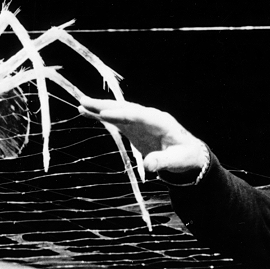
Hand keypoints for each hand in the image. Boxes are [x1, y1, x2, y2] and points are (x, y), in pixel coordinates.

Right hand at [78, 97, 207, 172]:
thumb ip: (163, 162)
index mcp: (160, 121)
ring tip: (81, 104)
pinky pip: (116, 119)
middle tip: (86, 102)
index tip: (105, 115)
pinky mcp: (134, 127)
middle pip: (125, 108)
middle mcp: (149, 117)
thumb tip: (150, 165)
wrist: (188, 153)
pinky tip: (86, 112)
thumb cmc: (184, 156)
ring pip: (119, 111)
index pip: (138, 115)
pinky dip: (102, 116)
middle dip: (106, 106)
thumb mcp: (177, 161)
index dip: (121, 115)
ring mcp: (140, 121)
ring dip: (100, 107)